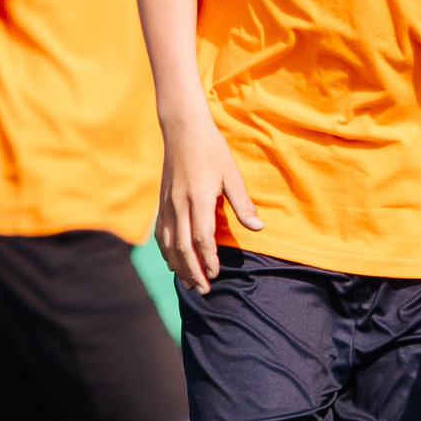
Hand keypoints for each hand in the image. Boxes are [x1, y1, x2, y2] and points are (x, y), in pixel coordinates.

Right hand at [159, 116, 260, 293]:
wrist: (182, 130)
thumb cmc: (212, 151)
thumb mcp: (232, 174)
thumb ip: (242, 203)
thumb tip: (258, 228)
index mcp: (198, 198)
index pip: (202, 238)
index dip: (209, 259)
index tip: (216, 274)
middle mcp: (179, 205)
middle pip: (183, 248)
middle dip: (193, 272)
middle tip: (203, 290)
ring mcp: (167, 205)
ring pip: (169, 244)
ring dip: (178, 266)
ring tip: (189, 283)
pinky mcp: (162, 203)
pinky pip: (162, 234)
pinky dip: (166, 252)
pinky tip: (173, 262)